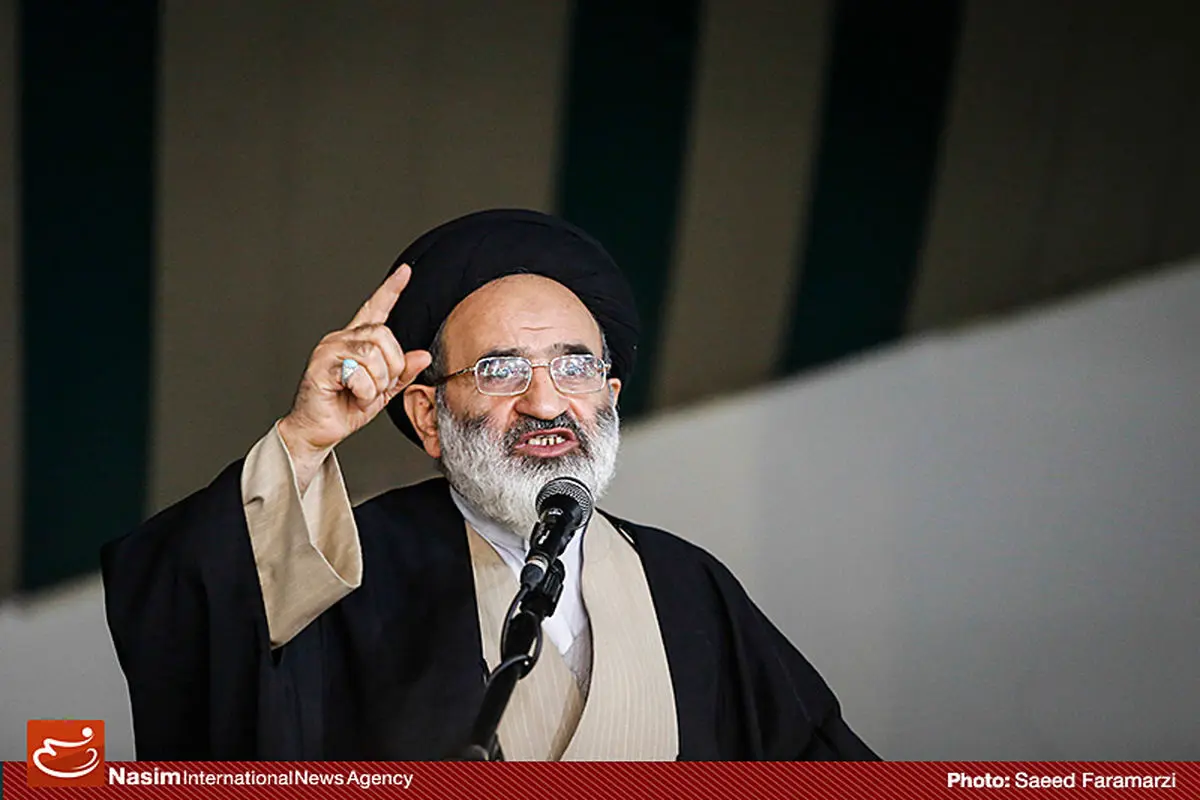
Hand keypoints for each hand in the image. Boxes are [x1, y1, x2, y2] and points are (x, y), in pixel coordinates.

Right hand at [278, 264, 431, 478]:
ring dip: (377, 383)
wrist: (319, 431)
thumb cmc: (345, 408)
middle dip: (391, 366)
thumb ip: (403, 373)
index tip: (405, 271)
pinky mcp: (320, 365)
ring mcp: (329, 349)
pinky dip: (363, 392)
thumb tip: (423, 355)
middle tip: (379, 386)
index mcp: (357, 340)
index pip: (376, 308)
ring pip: (373, 355)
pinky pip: (358, 374)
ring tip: (363, 393)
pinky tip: (351, 397)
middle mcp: (341, 338)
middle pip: (383, 335)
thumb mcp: (383, 391)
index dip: (391, 289)